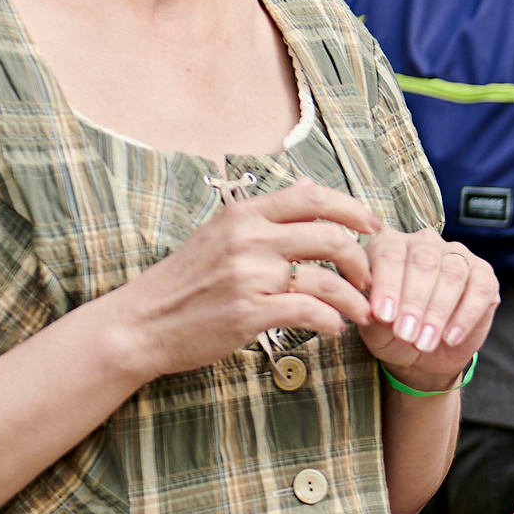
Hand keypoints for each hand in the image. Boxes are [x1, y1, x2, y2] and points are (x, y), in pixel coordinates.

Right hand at [103, 177, 378, 378]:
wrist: (140, 323)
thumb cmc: (185, 280)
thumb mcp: (220, 232)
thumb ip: (267, 212)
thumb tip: (309, 184)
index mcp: (244, 214)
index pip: (314, 199)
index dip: (353, 211)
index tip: (373, 227)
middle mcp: (249, 239)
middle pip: (332, 237)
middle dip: (362, 261)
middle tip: (368, 279)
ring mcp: (249, 276)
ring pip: (328, 280)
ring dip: (355, 300)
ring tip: (361, 312)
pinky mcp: (249, 313)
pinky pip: (310, 313)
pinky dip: (332, 322)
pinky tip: (334, 329)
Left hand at [359, 226, 499, 394]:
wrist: (422, 356)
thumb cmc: (391, 333)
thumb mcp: (374, 328)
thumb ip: (372, 315)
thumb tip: (375, 311)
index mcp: (390, 245)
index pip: (389, 254)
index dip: (387, 285)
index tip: (383, 316)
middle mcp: (425, 243)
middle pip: (424, 261)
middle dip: (414, 301)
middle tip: (406, 334)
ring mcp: (457, 256)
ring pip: (453, 273)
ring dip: (438, 312)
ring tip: (425, 343)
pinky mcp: (484, 276)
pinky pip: (480, 289)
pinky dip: (465, 316)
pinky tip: (450, 338)